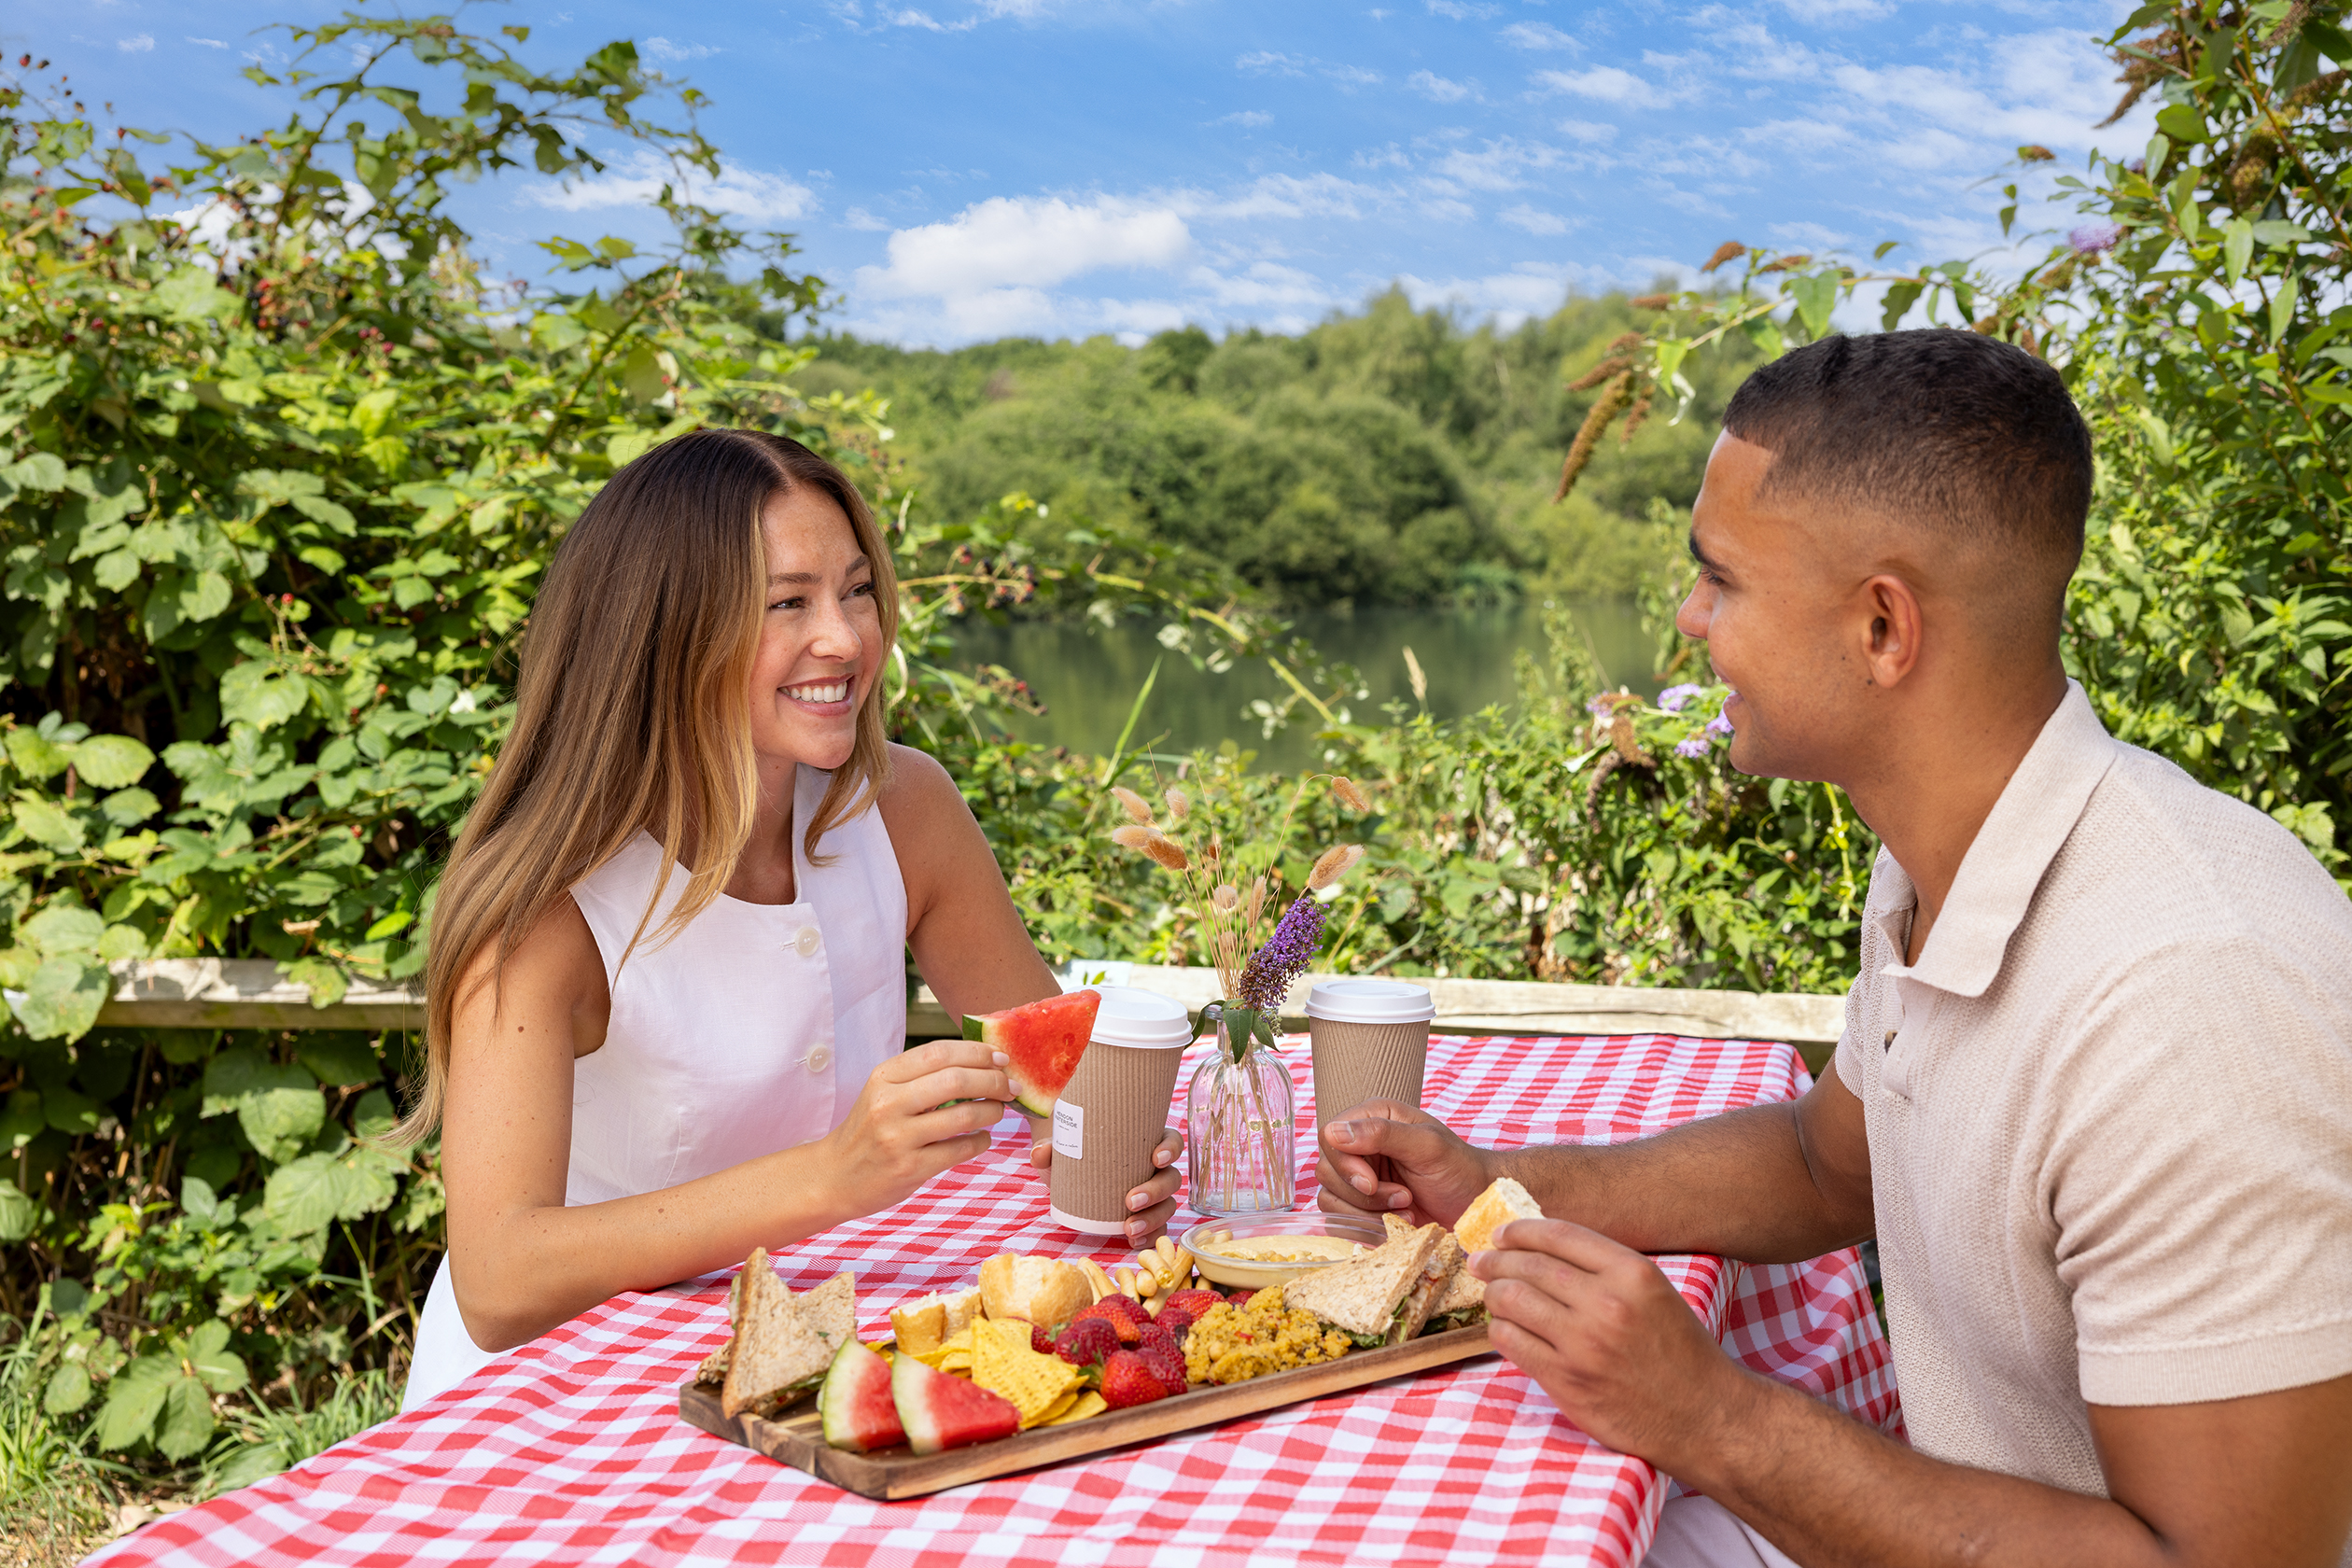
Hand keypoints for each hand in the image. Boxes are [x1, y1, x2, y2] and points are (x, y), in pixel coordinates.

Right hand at [814, 1039, 1016, 1219]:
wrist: (833, 1177)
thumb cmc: (868, 1131)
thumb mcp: (883, 1093)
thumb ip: (922, 1076)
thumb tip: (980, 1061)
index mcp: (883, 1077)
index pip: (939, 1052)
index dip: (976, 1052)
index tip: (1000, 1057)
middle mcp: (888, 1104)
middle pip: (956, 1080)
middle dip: (993, 1081)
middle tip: (1010, 1086)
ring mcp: (897, 1138)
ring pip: (963, 1116)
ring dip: (992, 1112)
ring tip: (998, 1112)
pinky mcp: (909, 1168)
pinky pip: (959, 1150)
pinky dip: (980, 1142)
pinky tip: (981, 1139)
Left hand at [1025, 1115, 1185, 1246]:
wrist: (1069, 1179)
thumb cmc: (1076, 1154)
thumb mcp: (1064, 1148)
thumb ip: (1051, 1147)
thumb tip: (1040, 1152)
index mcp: (1145, 1144)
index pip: (1171, 1141)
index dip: (1170, 1149)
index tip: (1155, 1158)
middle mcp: (1154, 1170)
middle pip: (1170, 1178)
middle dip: (1155, 1191)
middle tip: (1130, 1201)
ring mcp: (1154, 1197)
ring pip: (1167, 1206)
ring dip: (1152, 1219)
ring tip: (1129, 1229)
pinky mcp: (1146, 1218)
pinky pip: (1158, 1229)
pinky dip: (1150, 1237)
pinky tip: (1134, 1242)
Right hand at [1315, 1100, 1493, 1227]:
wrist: (1477, 1203)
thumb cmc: (1459, 1167)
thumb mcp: (1427, 1145)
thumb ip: (1382, 1133)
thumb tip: (1334, 1132)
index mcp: (1373, 1118)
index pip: (1329, 1136)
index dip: (1344, 1164)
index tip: (1372, 1183)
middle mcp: (1361, 1145)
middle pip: (1326, 1171)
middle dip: (1363, 1194)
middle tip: (1403, 1197)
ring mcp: (1360, 1177)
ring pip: (1330, 1198)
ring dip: (1368, 1212)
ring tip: (1406, 1209)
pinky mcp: (1363, 1206)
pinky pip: (1342, 1219)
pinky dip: (1368, 1227)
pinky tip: (1400, 1222)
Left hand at [1474, 1217, 1744, 1467]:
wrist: (1703, 1415)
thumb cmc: (1679, 1352)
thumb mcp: (1654, 1292)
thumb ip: (1605, 1268)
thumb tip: (1542, 1249)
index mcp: (1632, 1273)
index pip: (1559, 1234)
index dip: (1521, 1229)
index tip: (1502, 1233)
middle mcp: (1606, 1303)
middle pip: (1529, 1265)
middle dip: (1497, 1259)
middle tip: (1481, 1261)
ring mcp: (1583, 1344)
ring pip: (1512, 1300)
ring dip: (1494, 1293)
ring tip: (1492, 1293)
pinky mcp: (1566, 1380)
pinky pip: (1512, 1342)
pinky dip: (1500, 1329)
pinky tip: (1504, 1327)